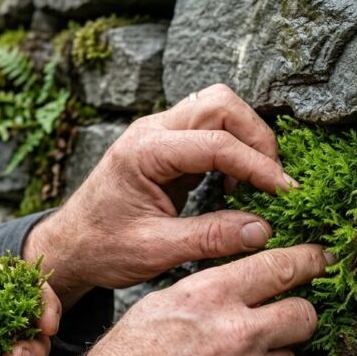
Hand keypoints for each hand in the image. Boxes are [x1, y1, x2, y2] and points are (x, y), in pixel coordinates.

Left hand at [25, 84, 295, 307]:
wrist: (70, 245)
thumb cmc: (102, 248)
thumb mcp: (155, 251)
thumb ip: (209, 239)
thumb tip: (262, 231)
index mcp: (144, 152)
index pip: (215, 143)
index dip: (257, 165)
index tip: (286, 192)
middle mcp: (152, 131)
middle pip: (221, 104)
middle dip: (256, 138)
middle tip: (274, 182)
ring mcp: (159, 133)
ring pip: (218, 108)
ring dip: (247, 140)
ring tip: (258, 183)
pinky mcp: (168, 145)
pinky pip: (211, 130)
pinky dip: (234, 150)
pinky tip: (236, 185)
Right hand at [43, 245, 331, 355]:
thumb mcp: (157, 308)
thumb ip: (208, 293)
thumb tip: (245, 284)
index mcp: (209, 297)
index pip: (280, 267)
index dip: (307, 261)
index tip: (319, 260)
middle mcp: (237, 333)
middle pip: (303, 315)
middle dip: (297, 317)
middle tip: (282, 324)